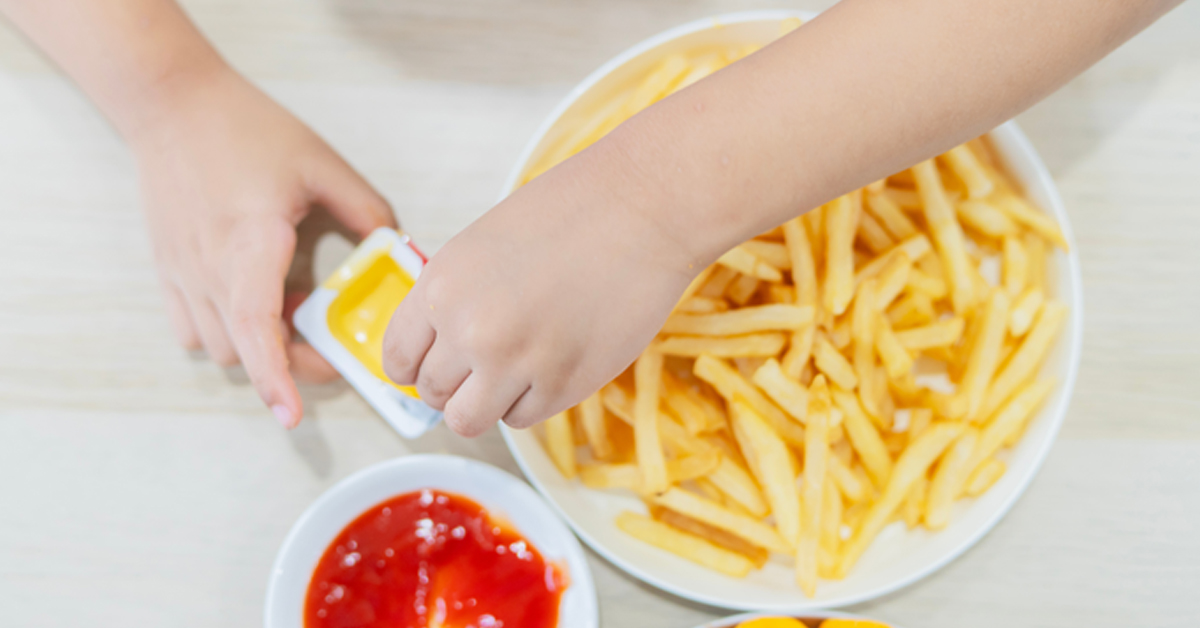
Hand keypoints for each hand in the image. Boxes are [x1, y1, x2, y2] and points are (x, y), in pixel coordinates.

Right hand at [132, 66, 394, 427]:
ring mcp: (181, 272)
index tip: (291, 415)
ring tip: (290, 311)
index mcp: (250, 242)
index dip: (276, 377)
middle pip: (246, 351)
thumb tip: (398, 251)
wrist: (172, 103)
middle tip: (329, 347)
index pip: (256, 327)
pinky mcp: (166, 270)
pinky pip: (192, 329)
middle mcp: (209, 267)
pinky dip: (226, 334)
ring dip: (259, 347)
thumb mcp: (321, 164)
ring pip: (219, 347)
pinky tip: (253, 303)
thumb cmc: (247, 129)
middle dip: (290, 365)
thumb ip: (366, 211)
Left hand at [381, 141, 703, 435]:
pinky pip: (523, 418)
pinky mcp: (563, 385)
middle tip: (486, 364)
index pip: (398, 360)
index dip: (416, 367)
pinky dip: (532, 400)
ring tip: (516, 373)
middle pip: (433, 394)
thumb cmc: (570, 213)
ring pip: (470, 420)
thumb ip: (455, 298)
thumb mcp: (483, 246)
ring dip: (488, 403)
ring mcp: (516, 363)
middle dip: (455, 384)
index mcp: (441, 287)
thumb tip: (440, 350)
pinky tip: (553, 362)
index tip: (434, 366)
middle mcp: (470, 330)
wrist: (642, 210)